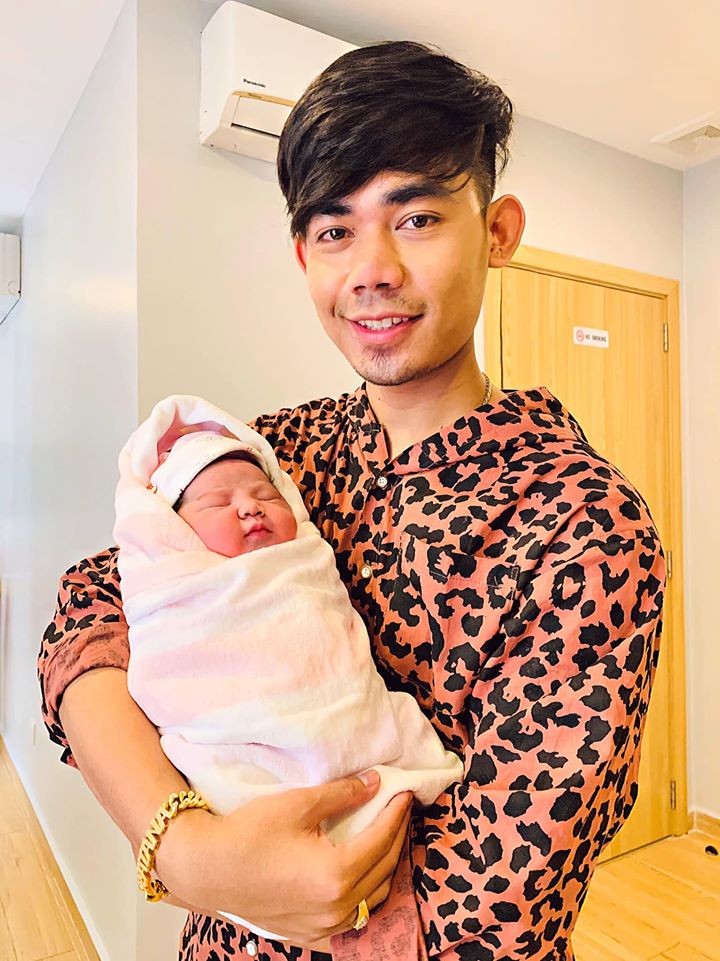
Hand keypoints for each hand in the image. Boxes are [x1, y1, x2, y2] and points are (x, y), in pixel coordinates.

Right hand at [158, 772, 412, 946]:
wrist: (205, 868)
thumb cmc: (247, 834)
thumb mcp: (298, 803)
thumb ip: (342, 793)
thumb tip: (374, 782)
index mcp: (336, 874)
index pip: (382, 840)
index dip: (396, 813)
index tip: (404, 793)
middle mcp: (335, 908)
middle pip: (384, 868)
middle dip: (395, 836)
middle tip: (398, 809)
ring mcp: (323, 926)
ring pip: (373, 898)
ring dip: (384, 866)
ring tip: (384, 836)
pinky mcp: (310, 933)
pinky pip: (352, 915)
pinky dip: (364, 891)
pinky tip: (361, 870)